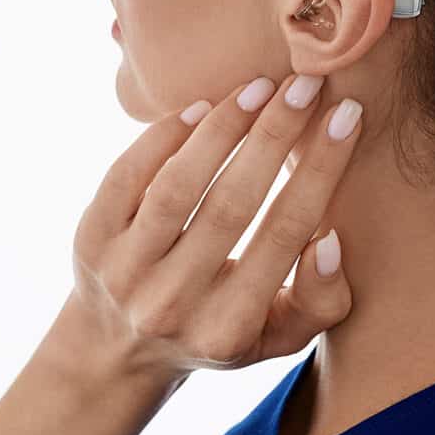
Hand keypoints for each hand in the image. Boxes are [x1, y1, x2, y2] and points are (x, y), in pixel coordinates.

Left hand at [58, 73, 359, 383]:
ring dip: (222, 128)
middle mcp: (170, 302)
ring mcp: (124, 270)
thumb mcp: (276, 337)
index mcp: (226, 330)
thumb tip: (327, 239)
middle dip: (274, 136)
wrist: (117, 349)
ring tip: (258, 87)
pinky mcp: (90, 238)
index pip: (283, 235)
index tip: (345, 115)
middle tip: (306, 86)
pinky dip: (163, 136)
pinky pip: (126, 175)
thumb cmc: (215, 329)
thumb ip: (320, 301)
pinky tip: (200, 107)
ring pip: (176, 185)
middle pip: (230, 204)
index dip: (319, 170)